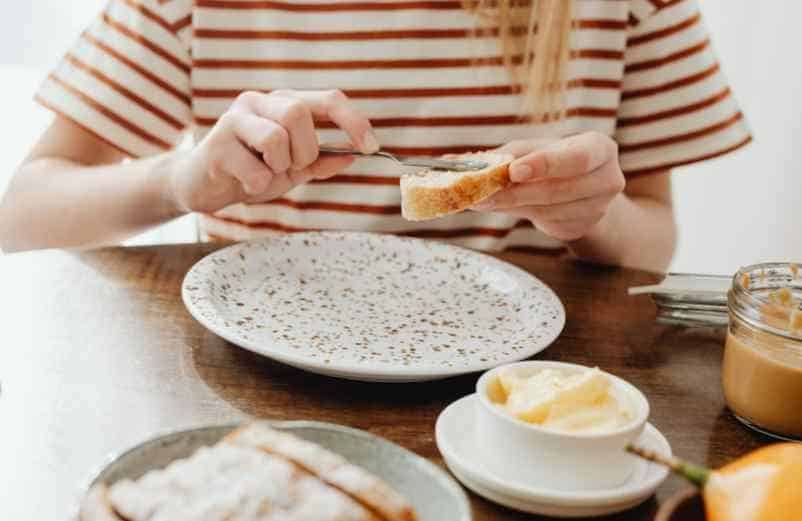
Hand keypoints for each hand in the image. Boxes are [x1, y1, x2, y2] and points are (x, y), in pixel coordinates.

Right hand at [169, 90, 376, 213]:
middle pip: (298, 114)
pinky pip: (257, 169)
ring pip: (276, 137)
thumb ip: (320, 162)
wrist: (202, 187)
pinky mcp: (217, 144)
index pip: (328, 99)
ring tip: (264, 173)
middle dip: (305, 151)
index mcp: (283, 104)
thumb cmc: (249, 172)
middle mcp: (259, 102)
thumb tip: (353, 156)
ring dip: (279, 167)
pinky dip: (259, 185)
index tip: (372, 147)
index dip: (353, 122)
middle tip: (291, 168)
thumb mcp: (292, 170)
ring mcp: (235, 119)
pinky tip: (244, 182)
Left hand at [473, 132, 625, 241]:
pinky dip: (520, 214)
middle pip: (557, 190)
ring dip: (511, 206)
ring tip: (482, 201)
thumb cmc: (555, 160)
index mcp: (599, 149)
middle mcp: (607, 179)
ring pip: (547, 210)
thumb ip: (505, 156)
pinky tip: (504, 206)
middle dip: (516, 193)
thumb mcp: (535, 149)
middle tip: (482, 194)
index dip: (545, 164)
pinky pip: (546, 223)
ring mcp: (598, 208)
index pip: (576, 158)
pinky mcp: (582, 227)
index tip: (513, 170)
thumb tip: (458, 163)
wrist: (581, 188)